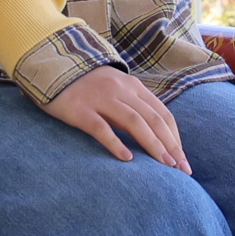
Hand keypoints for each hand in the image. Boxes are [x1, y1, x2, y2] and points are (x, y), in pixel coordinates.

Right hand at [41, 64, 187, 170]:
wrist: (52, 66)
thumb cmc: (87, 85)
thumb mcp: (116, 89)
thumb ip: (134, 105)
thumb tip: (155, 133)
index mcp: (133, 87)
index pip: (162, 114)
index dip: (175, 137)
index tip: (182, 159)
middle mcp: (121, 91)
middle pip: (153, 119)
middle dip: (171, 145)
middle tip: (181, 169)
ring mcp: (101, 99)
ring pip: (134, 122)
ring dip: (153, 145)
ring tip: (164, 165)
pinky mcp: (80, 110)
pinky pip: (101, 128)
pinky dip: (116, 143)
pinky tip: (127, 159)